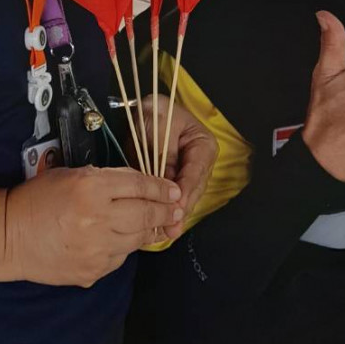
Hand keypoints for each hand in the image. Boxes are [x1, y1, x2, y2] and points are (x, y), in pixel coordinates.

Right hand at [0, 166, 182, 287]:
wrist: (7, 236)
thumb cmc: (38, 198)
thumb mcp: (71, 174)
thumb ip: (107, 178)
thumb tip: (142, 186)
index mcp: (91, 188)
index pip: (139, 185)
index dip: (161, 188)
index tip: (175, 190)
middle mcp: (98, 218)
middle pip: (145, 214)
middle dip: (166, 211)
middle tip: (178, 210)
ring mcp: (97, 249)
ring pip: (137, 239)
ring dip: (150, 230)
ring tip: (161, 225)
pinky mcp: (92, 271)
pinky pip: (119, 258)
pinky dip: (123, 247)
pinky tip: (122, 240)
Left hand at [140, 96, 217, 235]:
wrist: (141, 111)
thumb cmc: (154, 112)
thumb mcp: (160, 126)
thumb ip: (165, 152)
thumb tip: (168, 181)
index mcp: (203, 146)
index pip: (196, 172)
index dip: (186, 190)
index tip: (178, 205)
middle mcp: (199, 163)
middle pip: (193, 190)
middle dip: (182, 208)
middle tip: (172, 227)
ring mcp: (186, 174)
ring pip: (184, 198)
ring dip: (175, 214)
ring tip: (167, 231)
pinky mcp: (172, 182)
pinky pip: (171, 198)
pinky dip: (166, 210)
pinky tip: (160, 225)